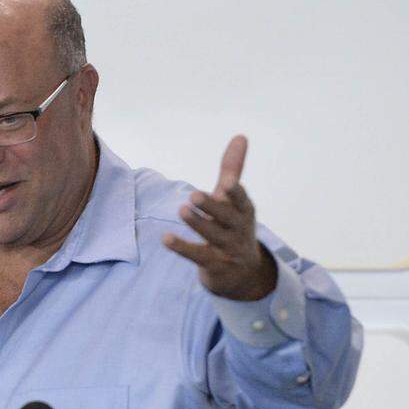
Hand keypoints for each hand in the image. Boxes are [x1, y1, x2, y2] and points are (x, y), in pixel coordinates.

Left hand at [163, 135, 276, 301]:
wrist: (242, 273)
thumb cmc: (234, 227)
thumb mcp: (234, 201)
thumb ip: (232, 170)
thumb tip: (240, 135)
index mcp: (243, 211)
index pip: (241, 200)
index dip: (236, 193)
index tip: (227, 183)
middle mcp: (238, 229)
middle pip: (226, 217)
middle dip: (212, 207)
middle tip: (194, 195)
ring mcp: (227, 249)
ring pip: (213, 236)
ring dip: (198, 224)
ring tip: (182, 210)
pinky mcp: (214, 265)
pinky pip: (197, 256)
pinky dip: (182, 248)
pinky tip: (165, 239)